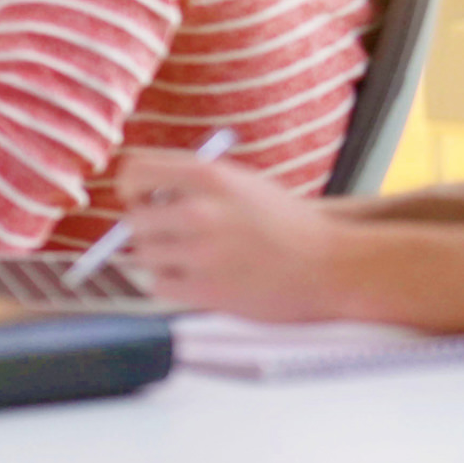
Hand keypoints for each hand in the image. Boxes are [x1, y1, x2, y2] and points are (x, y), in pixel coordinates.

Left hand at [116, 150, 346, 319]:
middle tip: (170, 236)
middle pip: (132, 220)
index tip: (140, 199)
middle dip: (146, 229)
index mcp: (209, 177)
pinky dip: (171, 284)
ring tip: (192, 259)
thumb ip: (193, 183)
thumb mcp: (242, 184)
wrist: (332, 265)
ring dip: (160, 258)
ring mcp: (201, 253)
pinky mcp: (206, 291)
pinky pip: (158, 285)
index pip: (134, 171)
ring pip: (143, 255)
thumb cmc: (286, 224)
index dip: (131, 187)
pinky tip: (198, 279)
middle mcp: (200, 211)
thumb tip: (138, 192)